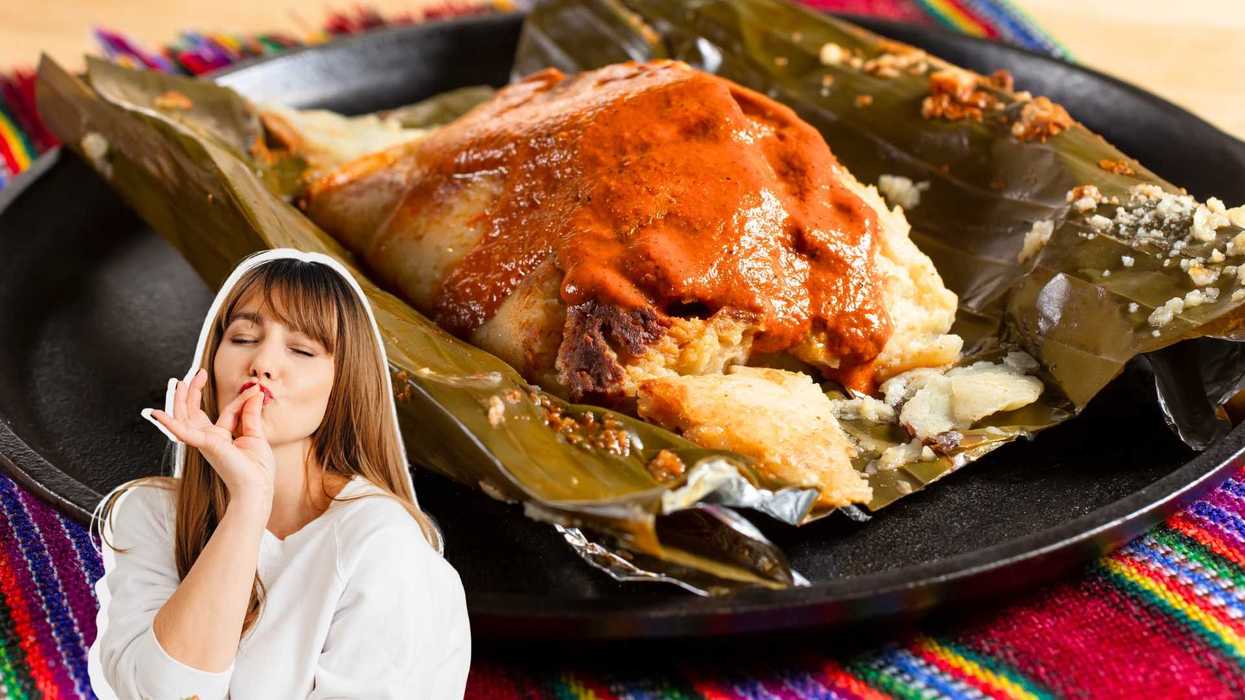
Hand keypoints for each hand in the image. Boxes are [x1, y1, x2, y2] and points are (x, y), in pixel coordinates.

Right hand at [143, 368, 275, 511]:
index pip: (227, 411)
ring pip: (185, 417)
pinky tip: (156, 414)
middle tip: (198, 373)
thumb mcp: (256, 435)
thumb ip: (251, 414)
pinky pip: (184, 433)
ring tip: (179, 382)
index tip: (256, 390)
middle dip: (192, 392)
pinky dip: (170, 424)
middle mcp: (209, 439)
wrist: (256, 488)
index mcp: (221, 437)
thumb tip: (255, 392)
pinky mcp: (205, 445)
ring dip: (180, 399)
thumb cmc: (256, 469)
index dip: (242, 399)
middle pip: (194, 412)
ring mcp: (204, 442)